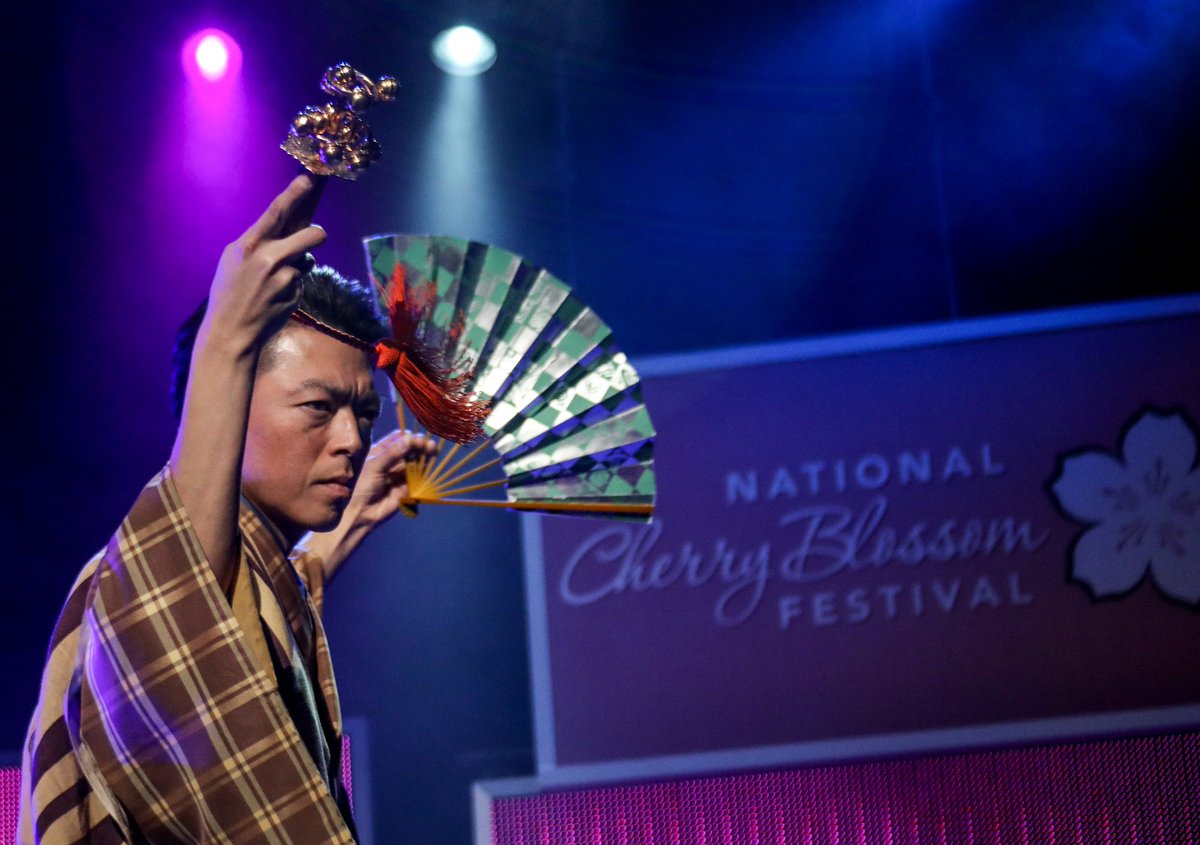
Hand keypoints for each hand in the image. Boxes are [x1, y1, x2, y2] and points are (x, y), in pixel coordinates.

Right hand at [202, 175, 326, 352]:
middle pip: (313, 234)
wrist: (231, 331)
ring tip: (273, 280)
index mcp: (250, 245)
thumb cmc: (228, 291)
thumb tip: (285, 227)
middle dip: (316, 234)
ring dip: (296, 266)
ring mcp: (285, 279)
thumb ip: (258, 241)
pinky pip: (301, 282)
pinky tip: (274, 297)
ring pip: (307, 260)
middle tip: (313, 236)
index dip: (295, 193)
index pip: (277, 212)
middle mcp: (270, 259)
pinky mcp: (295, 296)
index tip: (310, 179)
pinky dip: (292, 286)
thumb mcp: (233, 258)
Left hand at [297, 429, 439, 581]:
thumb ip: (392, 453)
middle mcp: (391, 462)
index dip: (407, 437)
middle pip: (408, 451)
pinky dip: (424, 471)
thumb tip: (409, 439)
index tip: (415, 436)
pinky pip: (417, 478)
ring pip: (414, 463)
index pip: (396, 440)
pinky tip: (429, 464)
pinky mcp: (407, 488)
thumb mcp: (374, 465)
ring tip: (431, 449)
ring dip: (423, 456)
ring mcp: (399, 475)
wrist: (360, 512)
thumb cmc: (360, 486)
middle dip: (418, 446)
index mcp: (379, 453)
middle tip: (427, 443)